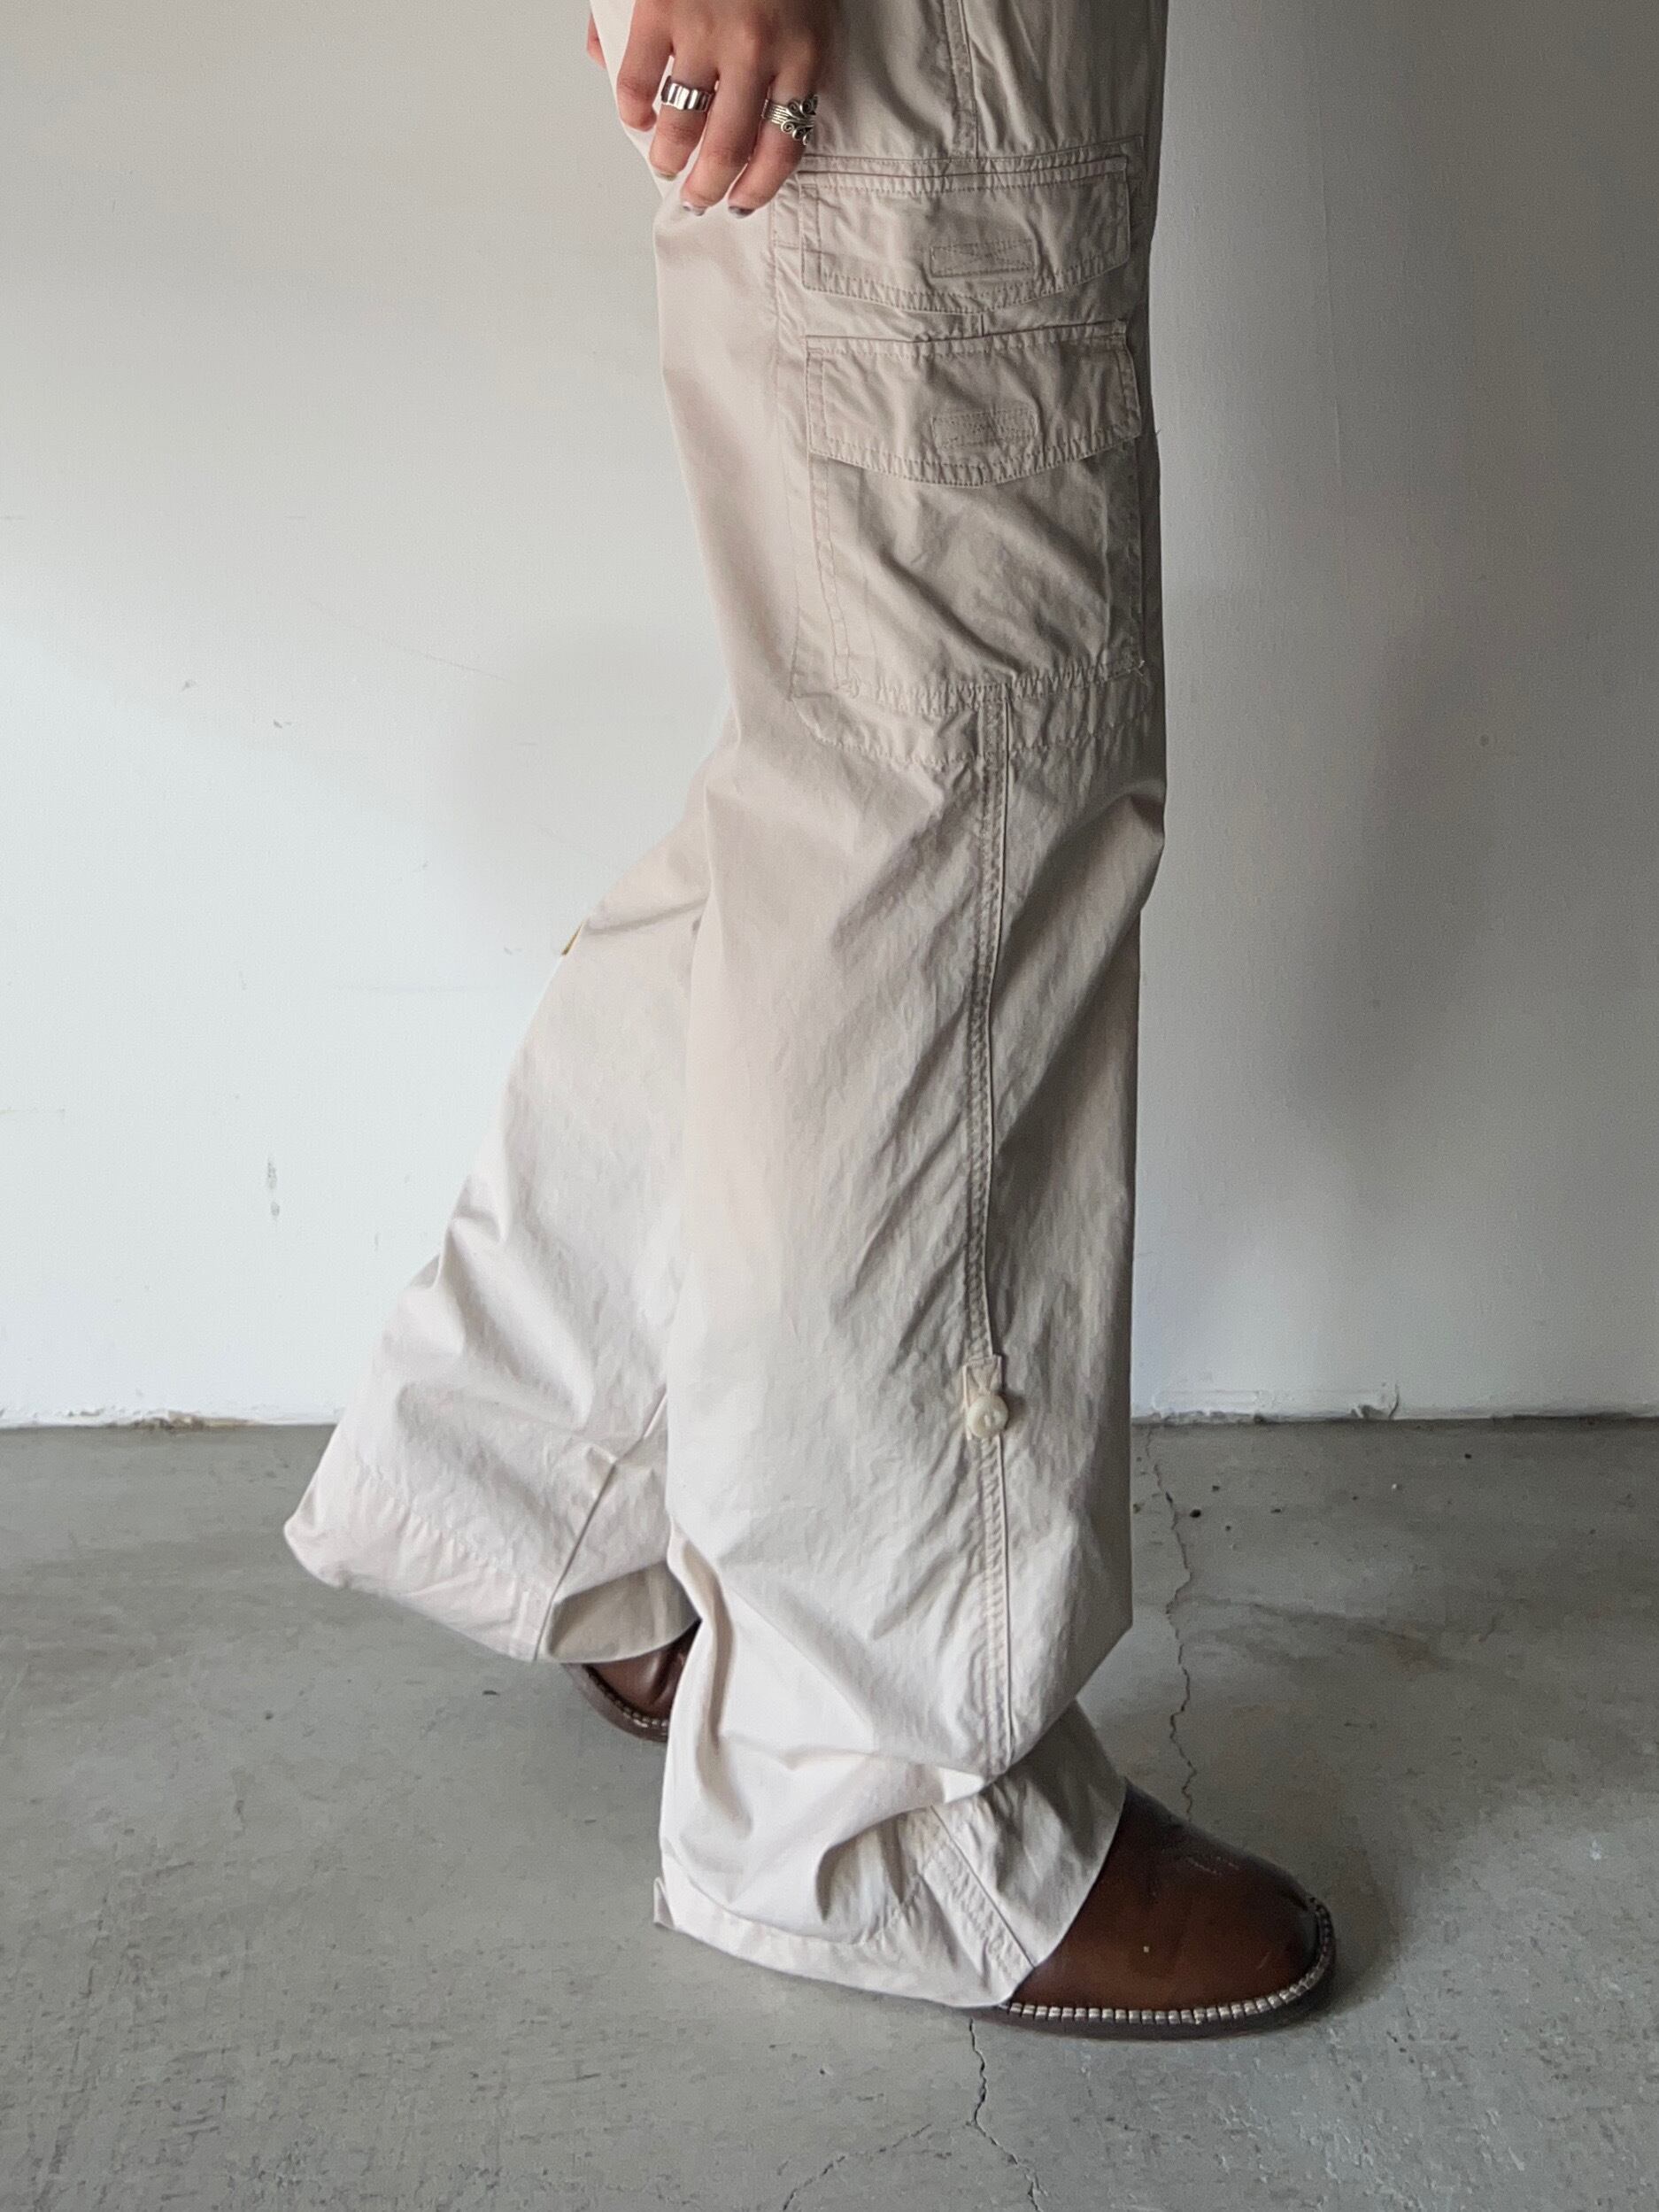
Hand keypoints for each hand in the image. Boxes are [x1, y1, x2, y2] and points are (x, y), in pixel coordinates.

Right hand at [611, 0, 834, 214]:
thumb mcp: (806, 8)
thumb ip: (782, 58)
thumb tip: (760, 95)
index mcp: (803, 55)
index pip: (784, 149)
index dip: (759, 188)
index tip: (743, 202)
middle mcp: (757, 53)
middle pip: (727, 150)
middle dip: (708, 187)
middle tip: (697, 196)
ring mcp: (706, 33)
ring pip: (681, 124)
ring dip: (669, 155)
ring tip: (666, 161)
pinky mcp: (660, 11)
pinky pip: (639, 81)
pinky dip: (633, 109)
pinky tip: (636, 116)